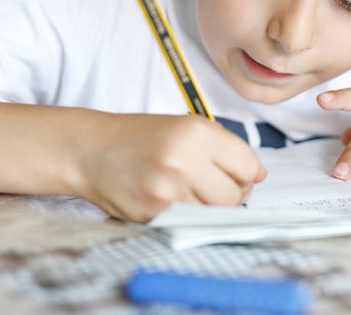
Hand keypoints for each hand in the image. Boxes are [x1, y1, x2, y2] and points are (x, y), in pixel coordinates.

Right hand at [76, 114, 266, 222]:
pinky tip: (173, 200)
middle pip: (234, 195)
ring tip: (188, 191)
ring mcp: (167, 190)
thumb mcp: (186, 127)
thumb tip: (259, 176)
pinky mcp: (153, 213)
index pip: (248, 165)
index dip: (246, 173)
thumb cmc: (142, 138)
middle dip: (230, 194)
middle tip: (210, 186)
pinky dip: (188, 216)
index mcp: (196, 132)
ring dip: (208, 208)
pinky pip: (190, 223)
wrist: (91, 150)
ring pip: (214, 214)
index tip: (235, 174)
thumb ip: (225, 149)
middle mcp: (184, 160)